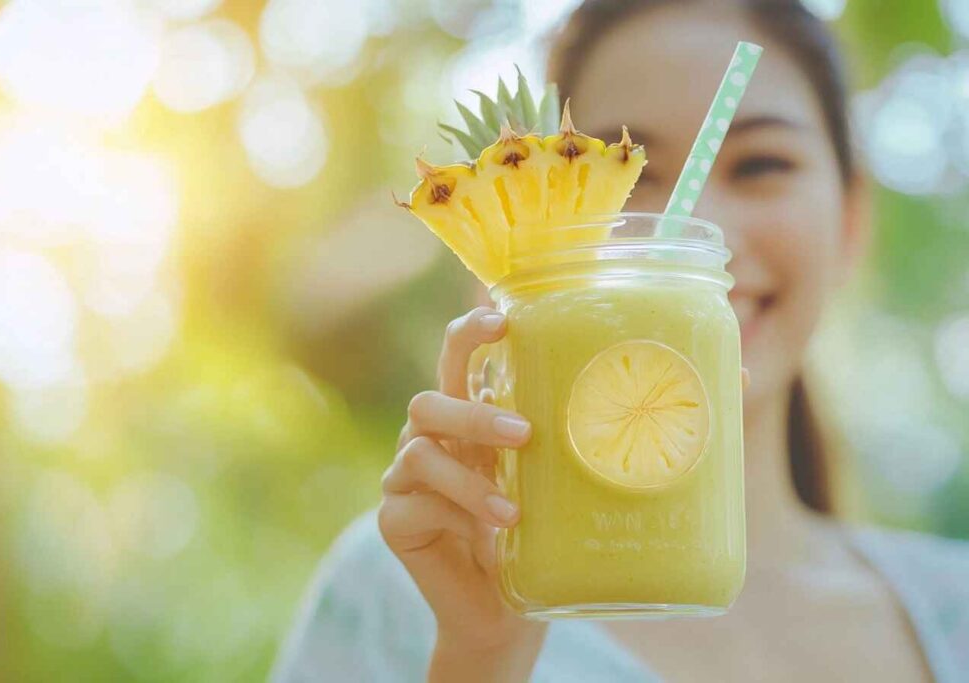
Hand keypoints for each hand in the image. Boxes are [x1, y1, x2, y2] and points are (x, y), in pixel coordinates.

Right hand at [378, 306, 545, 681]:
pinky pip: (414, 503)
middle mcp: (428, 439)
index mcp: (464, 419)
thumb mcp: (545, 483)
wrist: (502, 610)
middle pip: (429, 401)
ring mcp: (404, 478)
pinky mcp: (393, 518)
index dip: (469, 334)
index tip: (501, 320)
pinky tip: (485, 537)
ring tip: (512, 513)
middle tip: (524, 434)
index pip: (456, 360)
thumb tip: (612, 406)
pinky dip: (454, 516)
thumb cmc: (532, 537)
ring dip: (469, 479)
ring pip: (420, 452)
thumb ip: (549, 444)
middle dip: (473, 414)